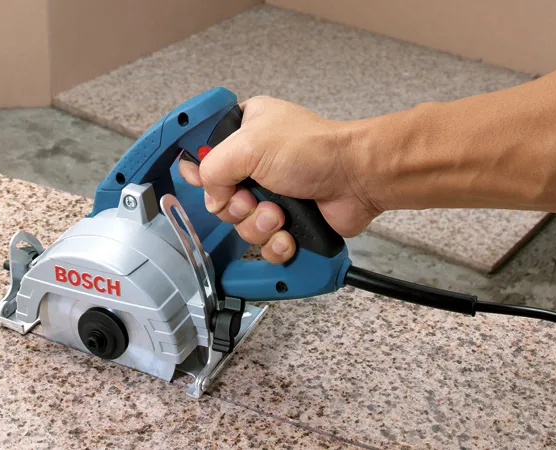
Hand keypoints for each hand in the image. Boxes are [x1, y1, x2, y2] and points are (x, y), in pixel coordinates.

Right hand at [179, 96, 380, 263]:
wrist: (358, 178)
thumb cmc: (315, 149)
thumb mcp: (249, 146)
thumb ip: (212, 168)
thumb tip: (211, 197)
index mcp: (243, 133)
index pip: (201, 152)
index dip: (197, 171)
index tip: (203, 181)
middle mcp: (254, 164)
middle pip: (219, 198)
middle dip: (236, 206)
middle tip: (252, 196)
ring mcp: (271, 194)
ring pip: (240, 225)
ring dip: (258, 225)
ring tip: (280, 213)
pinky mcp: (287, 221)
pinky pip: (264, 245)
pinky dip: (275, 243)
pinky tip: (289, 233)